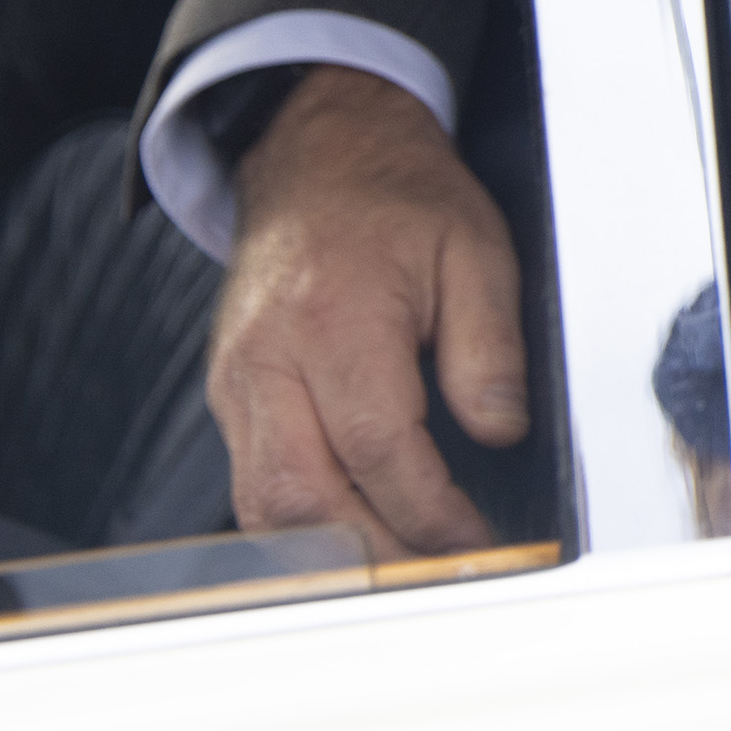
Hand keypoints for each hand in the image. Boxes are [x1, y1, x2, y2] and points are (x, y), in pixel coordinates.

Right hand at [208, 67, 525, 558]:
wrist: (318, 159)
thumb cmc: (399, 201)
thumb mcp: (477, 251)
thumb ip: (489, 348)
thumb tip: (501, 431)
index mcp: (335, 319)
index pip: (376, 447)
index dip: (426, 509)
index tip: (473, 539)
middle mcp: (268, 360)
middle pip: (303, 497)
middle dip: (375, 552)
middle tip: (441, 571)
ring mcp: (236, 383)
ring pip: (264, 505)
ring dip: (332, 551)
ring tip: (404, 565)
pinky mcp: (228, 397)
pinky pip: (254, 482)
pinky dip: (302, 522)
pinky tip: (357, 531)